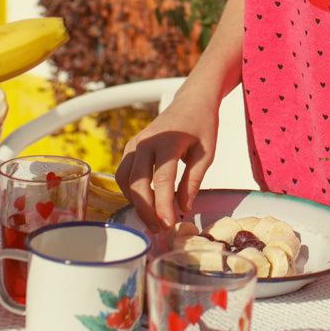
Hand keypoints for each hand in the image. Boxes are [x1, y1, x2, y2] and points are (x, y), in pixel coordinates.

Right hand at [115, 100, 216, 230]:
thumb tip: (183, 208)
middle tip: (159, 229)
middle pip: (137, 183)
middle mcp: (146, 141)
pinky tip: (145, 201)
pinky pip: (124, 172)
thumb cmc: (202, 126)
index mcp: (168, 141)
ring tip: (152, 218)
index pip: (162, 180)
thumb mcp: (206, 154)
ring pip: (124, 179)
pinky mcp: (131, 147)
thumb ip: (193, 181)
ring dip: (135, 202)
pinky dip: (131, 190)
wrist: (192, 101)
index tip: (168, 225)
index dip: (163, 206)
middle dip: (146, 210)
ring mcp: (135, 143)